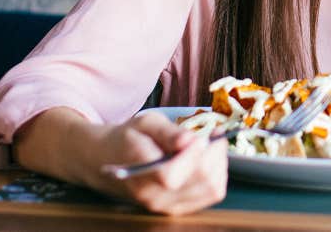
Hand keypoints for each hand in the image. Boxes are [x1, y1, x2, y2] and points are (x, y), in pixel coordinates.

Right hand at [92, 112, 227, 214]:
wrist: (111, 161)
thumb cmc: (130, 137)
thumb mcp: (145, 123)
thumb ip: (167, 132)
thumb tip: (189, 140)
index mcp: (141, 174)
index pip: (172, 175)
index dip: (192, 155)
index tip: (201, 136)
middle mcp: (154, 197)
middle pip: (200, 181)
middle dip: (213, 153)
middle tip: (214, 132)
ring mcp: (167, 206)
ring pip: (211, 189)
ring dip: (219, 163)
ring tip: (213, 143)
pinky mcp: (179, 207)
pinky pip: (211, 194)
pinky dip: (218, 173)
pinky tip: (210, 158)